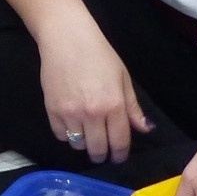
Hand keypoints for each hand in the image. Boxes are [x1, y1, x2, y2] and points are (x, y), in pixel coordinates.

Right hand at [39, 34, 152, 164]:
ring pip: (78, 145)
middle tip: (102, 153)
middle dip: (102, 155)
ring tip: (86, 136)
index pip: (119, 141)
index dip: (120, 154)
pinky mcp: (52, 110)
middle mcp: (93, 113)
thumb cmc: (99, 55)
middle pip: (98, 149)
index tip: (118, 156)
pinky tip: (72, 125)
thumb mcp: (123, 78)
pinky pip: (60, 135)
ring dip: (84, 145)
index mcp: (114, 105)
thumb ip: (132, 107)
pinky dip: (67, 135)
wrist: (66, 39)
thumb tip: (144, 129)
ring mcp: (70, 113)